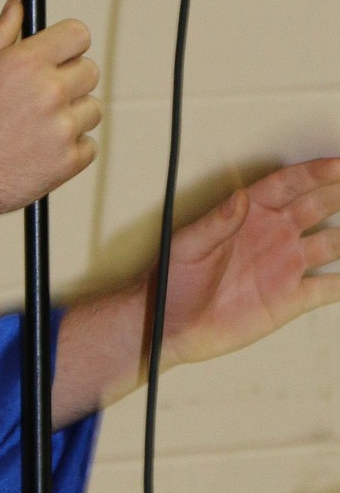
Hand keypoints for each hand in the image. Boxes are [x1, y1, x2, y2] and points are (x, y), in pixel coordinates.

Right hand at [0, 0, 99, 319]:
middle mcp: (49, 92)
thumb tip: (17, 5)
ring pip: (91, 110)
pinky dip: (70, 149)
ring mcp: (61, 129)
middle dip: (70, 79)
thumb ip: (0, 33)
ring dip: (72, 115)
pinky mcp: (67, 162)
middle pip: (90, 71)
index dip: (68, 44)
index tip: (60, 55)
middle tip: (40, 97)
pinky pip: (88, 146)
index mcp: (25, 62)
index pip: (78, 34)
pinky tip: (38, 151)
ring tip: (35, 128)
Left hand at [159, 159, 339, 365]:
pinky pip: (328, 288)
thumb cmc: (171, 280)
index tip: (339, 166)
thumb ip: (216, 224)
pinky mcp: (290, 299)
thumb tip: (238, 199)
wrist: (170, 327)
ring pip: (333, 243)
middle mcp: (273, 235)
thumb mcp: (188, 247)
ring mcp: (285, 266)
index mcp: (249, 214)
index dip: (315, 173)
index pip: (289, 185)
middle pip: (318, 206)